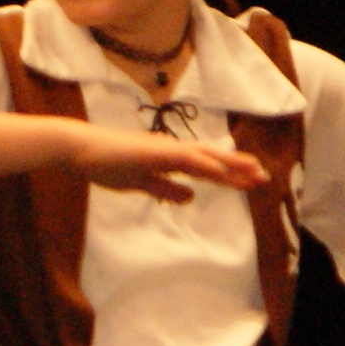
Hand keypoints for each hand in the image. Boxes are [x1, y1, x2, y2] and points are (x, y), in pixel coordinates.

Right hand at [70, 124, 264, 203]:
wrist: (81, 151)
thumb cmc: (105, 164)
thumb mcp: (141, 183)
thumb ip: (165, 188)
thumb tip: (191, 196)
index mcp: (168, 159)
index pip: (204, 168)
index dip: (227, 175)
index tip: (249, 182)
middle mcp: (172, 151)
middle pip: (211, 160)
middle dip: (237, 169)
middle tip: (263, 178)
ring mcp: (165, 149)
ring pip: (205, 157)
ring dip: (230, 165)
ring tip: (253, 172)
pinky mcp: (156, 151)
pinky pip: (186, 159)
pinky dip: (205, 164)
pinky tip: (221, 171)